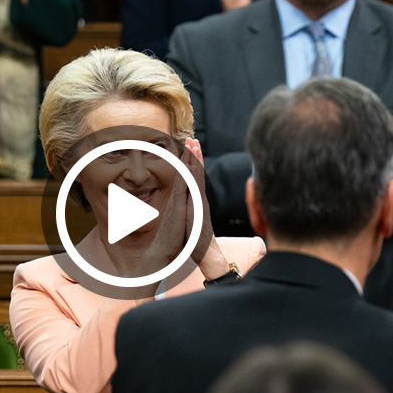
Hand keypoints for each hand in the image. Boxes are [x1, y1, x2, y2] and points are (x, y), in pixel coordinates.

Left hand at [183, 139, 227, 280]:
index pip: (194, 178)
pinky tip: (192, 166)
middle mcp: (199, 199)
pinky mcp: (198, 209)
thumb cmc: (196, 240)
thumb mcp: (191, 222)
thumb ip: (189, 212)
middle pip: (197, 173)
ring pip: (198, 177)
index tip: (190, 149)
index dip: (192, 163)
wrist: (206, 253)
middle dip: (195, 155)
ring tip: (194, 145)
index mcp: (197, 201)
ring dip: (195, 160)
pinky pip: (196, 189)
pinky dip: (195, 176)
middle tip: (192, 139)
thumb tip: (186, 206)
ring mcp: (200, 203)